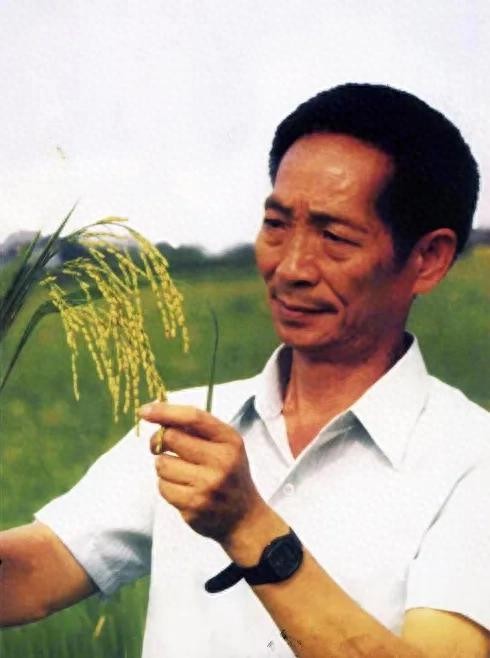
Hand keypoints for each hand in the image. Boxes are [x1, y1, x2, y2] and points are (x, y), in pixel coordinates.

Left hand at [137, 402, 266, 544]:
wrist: (243, 517)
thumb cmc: (228, 472)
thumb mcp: (224, 445)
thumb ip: (196, 428)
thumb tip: (155, 412)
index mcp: (229, 440)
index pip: (193, 418)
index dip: (165, 411)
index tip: (144, 411)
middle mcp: (221, 461)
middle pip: (171, 438)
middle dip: (159, 441)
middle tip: (159, 445)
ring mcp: (207, 486)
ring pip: (162, 464)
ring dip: (163, 466)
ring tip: (179, 472)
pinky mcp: (194, 507)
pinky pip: (162, 487)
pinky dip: (166, 486)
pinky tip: (182, 488)